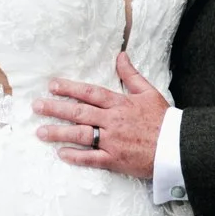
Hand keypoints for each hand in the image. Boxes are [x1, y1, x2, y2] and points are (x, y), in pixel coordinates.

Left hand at [35, 53, 166, 180]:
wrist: (177, 147)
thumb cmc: (164, 120)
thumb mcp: (149, 92)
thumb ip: (131, 75)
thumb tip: (121, 55)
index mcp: (120, 103)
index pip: (89, 93)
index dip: (69, 89)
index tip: (52, 86)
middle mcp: (113, 121)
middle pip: (79, 112)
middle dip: (55, 109)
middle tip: (36, 106)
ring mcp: (113, 141)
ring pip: (80, 135)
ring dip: (59, 133)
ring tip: (41, 131)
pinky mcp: (116, 160)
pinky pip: (91, 159)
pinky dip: (76, 156)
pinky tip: (61, 153)